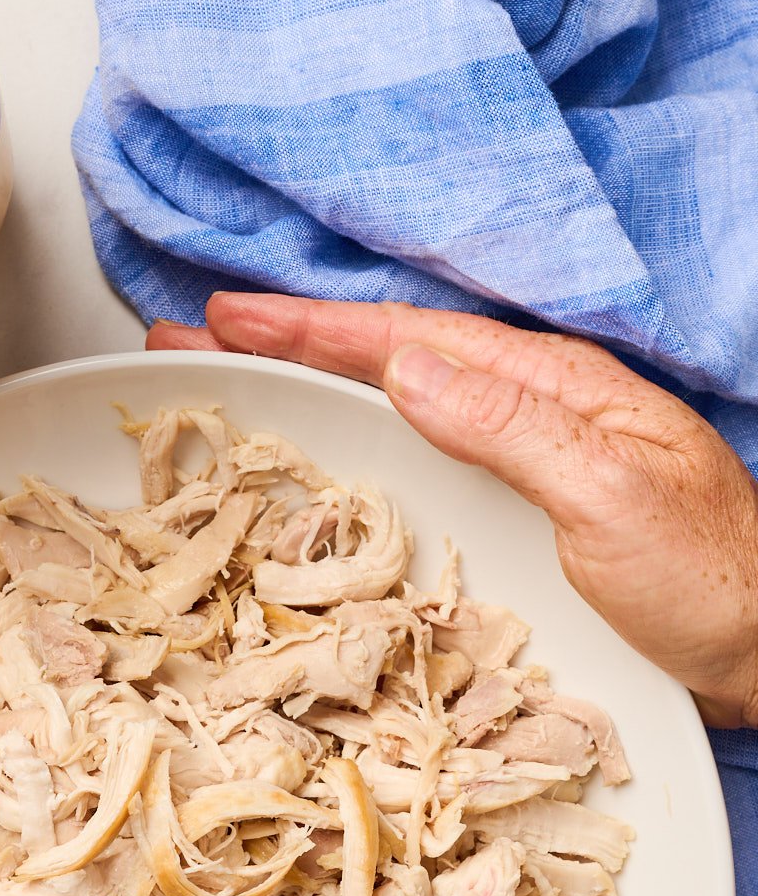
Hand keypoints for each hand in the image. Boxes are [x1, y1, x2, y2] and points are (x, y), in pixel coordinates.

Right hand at [149, 294, 757, 728]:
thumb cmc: (710, 580)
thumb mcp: (611, 496)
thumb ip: (514, 430)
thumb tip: (410, 371)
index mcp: (550, 387)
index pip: (408, 340)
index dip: (312, 326)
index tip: (227, 316)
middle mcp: (529, 414)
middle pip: (387, 361)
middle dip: (286, 345)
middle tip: (189, 339)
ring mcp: (521, 466)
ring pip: (393, 409)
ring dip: (307, 393)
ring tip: (229, 389)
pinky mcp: (517, 518)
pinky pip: (413, 464)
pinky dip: (350, 449)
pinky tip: (320, 460)